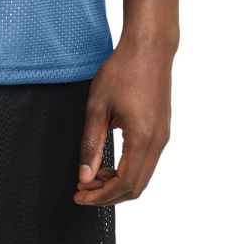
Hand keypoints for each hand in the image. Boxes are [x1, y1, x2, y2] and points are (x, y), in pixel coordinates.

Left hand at [74, 34, 173, 206]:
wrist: (149, 48)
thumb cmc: (123, 70)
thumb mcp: (97, 107)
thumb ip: (91, 144)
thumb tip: (85, 175)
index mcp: (143, 138)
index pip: (124, 184)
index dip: (101, 195)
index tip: (80, 195)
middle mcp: (158, 142)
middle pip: (136, 187)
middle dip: (108, 195)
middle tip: (83, 191)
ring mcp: (163, 137)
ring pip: (143, 176)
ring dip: (118, 183)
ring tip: (92, 177)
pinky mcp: (162, 130)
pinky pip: (147, 161)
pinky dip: (128, 170)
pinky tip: (109, 163)